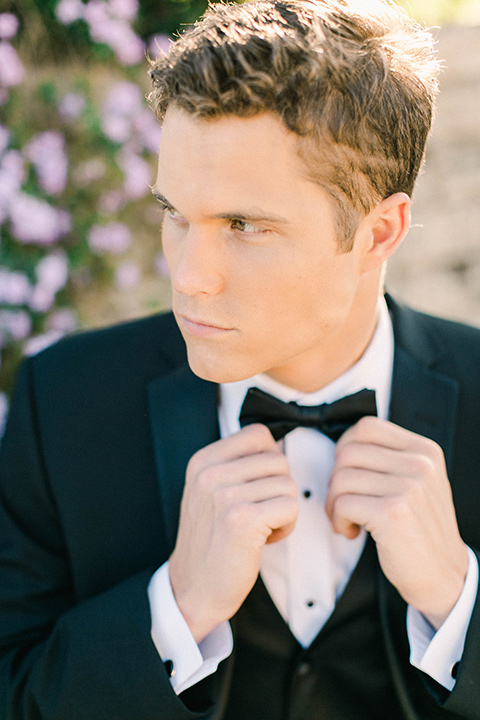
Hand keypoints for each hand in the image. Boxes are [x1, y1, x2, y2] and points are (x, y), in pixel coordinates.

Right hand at [169, 424, 297, 642]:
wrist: (193, 587)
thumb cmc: (211, 539)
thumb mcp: (209, 490)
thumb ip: (235, 464)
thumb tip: (275, 444)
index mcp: (203, 461)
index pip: (258, 433)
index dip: (270, 459)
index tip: (259, 485)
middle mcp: (210, 473)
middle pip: (278, 460)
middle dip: (278, 489)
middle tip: (259, 513)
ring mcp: (224, 495)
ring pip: (288, 484)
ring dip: (283, 510)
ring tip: (259, 527)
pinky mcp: (242, 520)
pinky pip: (290, 507)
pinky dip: (287, 526)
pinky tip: (265, 539)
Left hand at [325, 416, 467, 628]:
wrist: (442, 575)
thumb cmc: (420, 530)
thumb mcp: (417, 482)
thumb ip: (389, 458)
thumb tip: (343, 446)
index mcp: (425, 451)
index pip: (367, 427)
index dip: (345, 448)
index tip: (346, 472)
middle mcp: (420, 465)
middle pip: (348, 453)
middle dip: (335, 480)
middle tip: (344, 503)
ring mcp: (409, 488)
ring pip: (341, 478)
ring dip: (335, 503)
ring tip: (349, 519)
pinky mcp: (393, 513)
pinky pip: (343, 503)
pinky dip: (339, 519)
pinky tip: (353, 531)